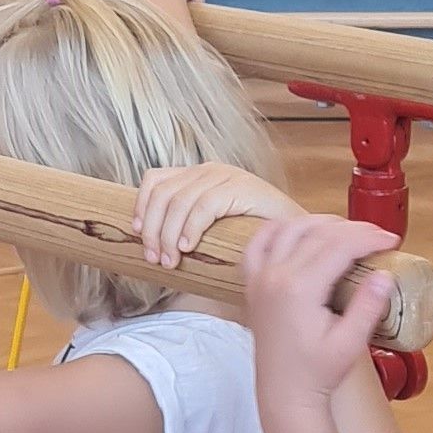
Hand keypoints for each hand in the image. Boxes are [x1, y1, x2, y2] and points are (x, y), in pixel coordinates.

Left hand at [133, 161, 297, 267]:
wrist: (297, 233)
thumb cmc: (251, 237)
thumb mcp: (210, 229)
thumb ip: (185, 227)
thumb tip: (151, 247)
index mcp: (198, 176)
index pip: (155, 179)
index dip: (140, 205)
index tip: (135, 234)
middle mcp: (209, 170)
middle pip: (163, 194)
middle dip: (152, 229)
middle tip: (155, 260)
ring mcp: (226, 176)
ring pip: (180, 202)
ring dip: (168, 235)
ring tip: (171, 262)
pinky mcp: (241, 187)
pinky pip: (205, 206)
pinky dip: (191, 228)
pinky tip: (188, 247)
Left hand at [242, 215, 397, 410]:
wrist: (285, 394)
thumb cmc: (317, 373)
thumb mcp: (350, 343)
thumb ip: (367, 306)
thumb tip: (385, 275)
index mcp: (299, 289)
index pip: (339, 245)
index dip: (369, 237)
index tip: (391, 241)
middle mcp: (275, 277)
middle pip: (317, 232)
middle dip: (352, 229)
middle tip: (376, 237)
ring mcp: (260, 279)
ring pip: (288, 229)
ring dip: (319, 222)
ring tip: (346, 231)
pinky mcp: (253, 286)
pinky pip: (258, 244)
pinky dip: (278, 230)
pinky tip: (297, 229)